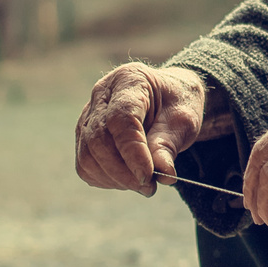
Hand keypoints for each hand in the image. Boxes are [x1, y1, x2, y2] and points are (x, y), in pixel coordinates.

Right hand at [75, 64, 223, 192]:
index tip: (148, 176)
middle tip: (149, 186)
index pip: (121, 119)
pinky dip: (106, 179)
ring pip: (87, 155)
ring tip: (142, 184)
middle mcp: (101, 95)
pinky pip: (85, 165)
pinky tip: (127, 179)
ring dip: (114, 179)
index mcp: (129, 80)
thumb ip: (170, 145)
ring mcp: (88, 115)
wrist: (167, 100)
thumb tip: (164, 174)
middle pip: (98, 140)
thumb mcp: (183, 120)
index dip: (132, 152)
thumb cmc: (175, 106)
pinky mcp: (84, 135)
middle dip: (123, 172)